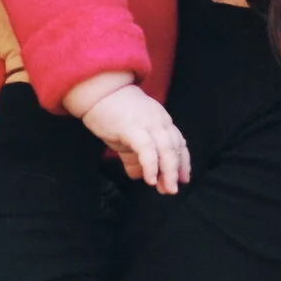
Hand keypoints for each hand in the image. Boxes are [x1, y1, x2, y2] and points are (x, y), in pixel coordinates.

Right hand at [71, 81, 190, 193]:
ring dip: (169, 172)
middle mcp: (160, 121)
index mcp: (161, 121)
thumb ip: (135, 156)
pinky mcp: (132, 127)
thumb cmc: (112, 112)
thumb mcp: (128, 136)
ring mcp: (148, 123)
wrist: (97, 90)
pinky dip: (151, 166)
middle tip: (173, 189)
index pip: (179, 143)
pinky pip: (147, 149)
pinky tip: (150, 179)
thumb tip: (139, 176)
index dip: (183, 162)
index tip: (184, 179)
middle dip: (176, 171)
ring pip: (166, 150)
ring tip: (167, 189)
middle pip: (175, 148)